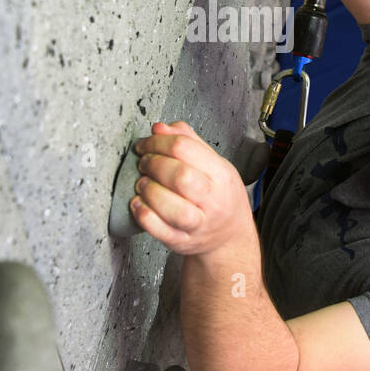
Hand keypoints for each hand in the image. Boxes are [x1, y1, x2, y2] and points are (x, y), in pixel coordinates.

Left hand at [130, 121, 255, 256]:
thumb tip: (160, 128)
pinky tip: (138, 203)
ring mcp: (198, 224)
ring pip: (171, 207)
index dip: (158, 141)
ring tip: (142, 183)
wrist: (231, 237)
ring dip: (148, 190)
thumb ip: (188, 142)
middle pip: (179, 176)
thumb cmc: (220, 197)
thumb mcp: (215, 164)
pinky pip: (159, 231)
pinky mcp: (182, 242)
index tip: (146, 144)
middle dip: (153, 163)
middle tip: (144, 162)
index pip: (185, 148)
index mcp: (221, 175)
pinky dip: (143, 215)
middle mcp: (212, 200)